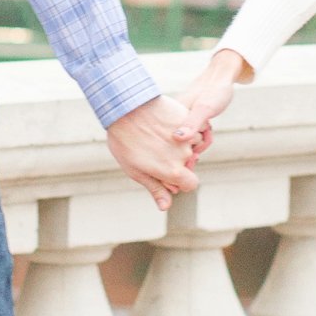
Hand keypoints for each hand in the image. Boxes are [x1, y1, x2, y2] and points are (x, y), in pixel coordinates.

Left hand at [104, 95, 203, 213]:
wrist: (124, 109)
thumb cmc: (126, 143)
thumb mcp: (136, 171)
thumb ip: (156, 189)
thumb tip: (166, 207)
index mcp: (174, 171)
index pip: (191, 184)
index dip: (181, 182)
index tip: (168, 175)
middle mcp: (185, 155)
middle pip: (189, 164)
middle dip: (178, 161)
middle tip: (155, 151)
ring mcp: (187, 135)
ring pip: (191, 145)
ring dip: (181, 144)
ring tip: (158, 136)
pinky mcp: (185, 118)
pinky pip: (189, 128)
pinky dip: (181, 129)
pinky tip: (162, 124)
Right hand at [172, 47, 252, 148]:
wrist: (222, 77)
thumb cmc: (214, 90)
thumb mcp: (204, 108)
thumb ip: (191, 124)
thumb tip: (176, 138)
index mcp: (170, 115)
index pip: (173, 144)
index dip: (188, 149)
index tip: (201, 142)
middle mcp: (172, 118)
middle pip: (180, 145)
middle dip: (196, 145)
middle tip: (208, 134)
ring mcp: (180, 119)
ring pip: (188, 140)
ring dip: (201, 140)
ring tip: (210, 131)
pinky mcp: (188, 119)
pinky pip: (192, 134)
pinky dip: (202, 135)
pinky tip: (208, 131)